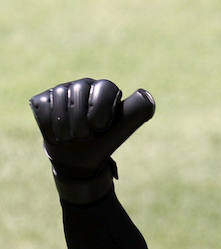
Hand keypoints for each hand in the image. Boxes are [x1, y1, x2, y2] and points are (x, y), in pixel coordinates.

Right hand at [29, 77, 154, 200]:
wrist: (76, 161)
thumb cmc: (101, 146)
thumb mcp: (119, 132)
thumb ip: (134, 114)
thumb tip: (147, 98)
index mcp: (105, 91)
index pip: (105, 88)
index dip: (101, 110)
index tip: (100, 128)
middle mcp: (84, 85)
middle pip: (78, 91)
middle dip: (81, 121)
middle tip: (84, 136)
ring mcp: (62, 90)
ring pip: (59, 98)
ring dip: (65, 127)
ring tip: (71, 138)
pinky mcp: (44, 99)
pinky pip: (43, 107)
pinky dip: (50, 126)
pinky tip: (57, 134)